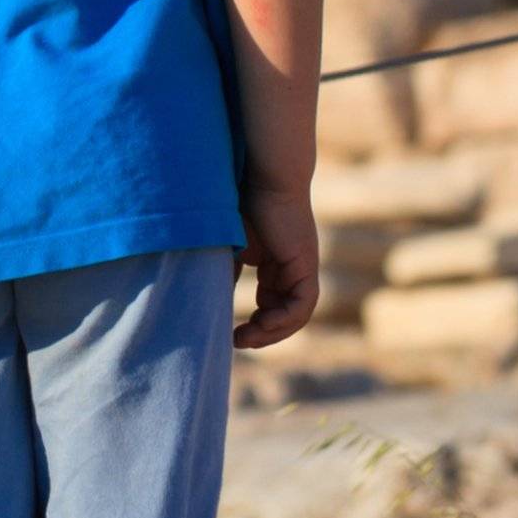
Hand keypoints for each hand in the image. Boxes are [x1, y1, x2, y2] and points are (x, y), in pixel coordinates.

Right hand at [232, 179, 320, 350]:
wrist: (261, 176)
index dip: (256, 324)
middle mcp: (291, 268)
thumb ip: (225, 273)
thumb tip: (211, 302)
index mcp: (275, 263)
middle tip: (238, 341)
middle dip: (263, 333)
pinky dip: (286, 318)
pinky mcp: (306, 264)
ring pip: (297, 313)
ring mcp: (301, 266)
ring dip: (274, 331)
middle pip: (285, 313)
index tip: (232, 334)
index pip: (272, 304)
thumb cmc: (239, 203)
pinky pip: (304, 302)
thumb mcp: (228, 247)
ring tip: (248, 337)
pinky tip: (264, 322)